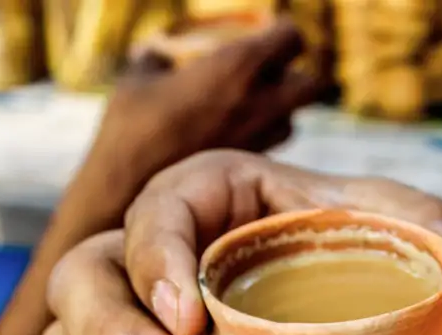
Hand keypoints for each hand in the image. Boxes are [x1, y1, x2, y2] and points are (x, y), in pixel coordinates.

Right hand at [32, 150, 441, 334]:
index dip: (160, 258)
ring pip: (71, 331)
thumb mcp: (394, 225)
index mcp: (208, 194)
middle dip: (112, 327)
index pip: (159, 212)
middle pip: (90, 273)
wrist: (333, 288)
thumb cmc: (352, 241)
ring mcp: (139, 310)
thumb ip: (434, 235)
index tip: (192, 315)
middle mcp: (158, 249)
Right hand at [58, 18, 319, 228]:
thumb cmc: (130, 128)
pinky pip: (271, 148)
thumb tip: (159, 54)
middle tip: (273, 75)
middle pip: (313, 85)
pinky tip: (235, 137)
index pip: (291, 38)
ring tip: (252, 108)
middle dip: (299, 77)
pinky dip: (262, 139)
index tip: (267, 36)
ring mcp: (258, 140)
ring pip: (293, 121)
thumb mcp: (138, 80)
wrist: (128, 192)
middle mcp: (259, 103)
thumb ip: (158, 59)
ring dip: (282, 112)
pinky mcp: (248, 170)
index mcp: (237, 66)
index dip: (283, 34)